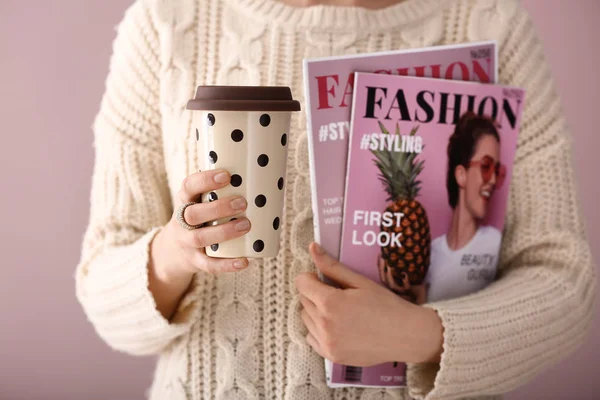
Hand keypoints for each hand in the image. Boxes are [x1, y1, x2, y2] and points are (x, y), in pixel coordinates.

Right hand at [152, 169, 251, 279]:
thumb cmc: (199, 217)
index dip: (205, 180)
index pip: (189, 186)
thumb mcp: (200, 201)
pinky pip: (209, 264)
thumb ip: (221, 192)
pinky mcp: (195, 261)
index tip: (226, 175)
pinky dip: (227, 264)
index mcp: (185, 200)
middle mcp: (182, 221)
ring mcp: (187, 243)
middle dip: (218, 208)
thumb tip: (262, 177)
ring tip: (246, 225)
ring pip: (201, 238)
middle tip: (242, 202)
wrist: (173, 250)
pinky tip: (244, 261)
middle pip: (194, 214)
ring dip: (224, 232)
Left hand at [295, 243, 442, 366]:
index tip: (324, 279)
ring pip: (306, 318)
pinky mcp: (331, 355)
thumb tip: (313, 248)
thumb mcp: (359, 282)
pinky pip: (311, 337)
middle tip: (337, 294)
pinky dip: (318, 330)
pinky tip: (337, 326)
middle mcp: (324, 325)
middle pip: (303, 300)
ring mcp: (327, 343)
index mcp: (330, 303)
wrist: (405, 335)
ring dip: (315, 311)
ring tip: (339, 311)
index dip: (311, 277)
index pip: (301, 283)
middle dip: (315, 293)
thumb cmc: (386, 305)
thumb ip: (332, 266)